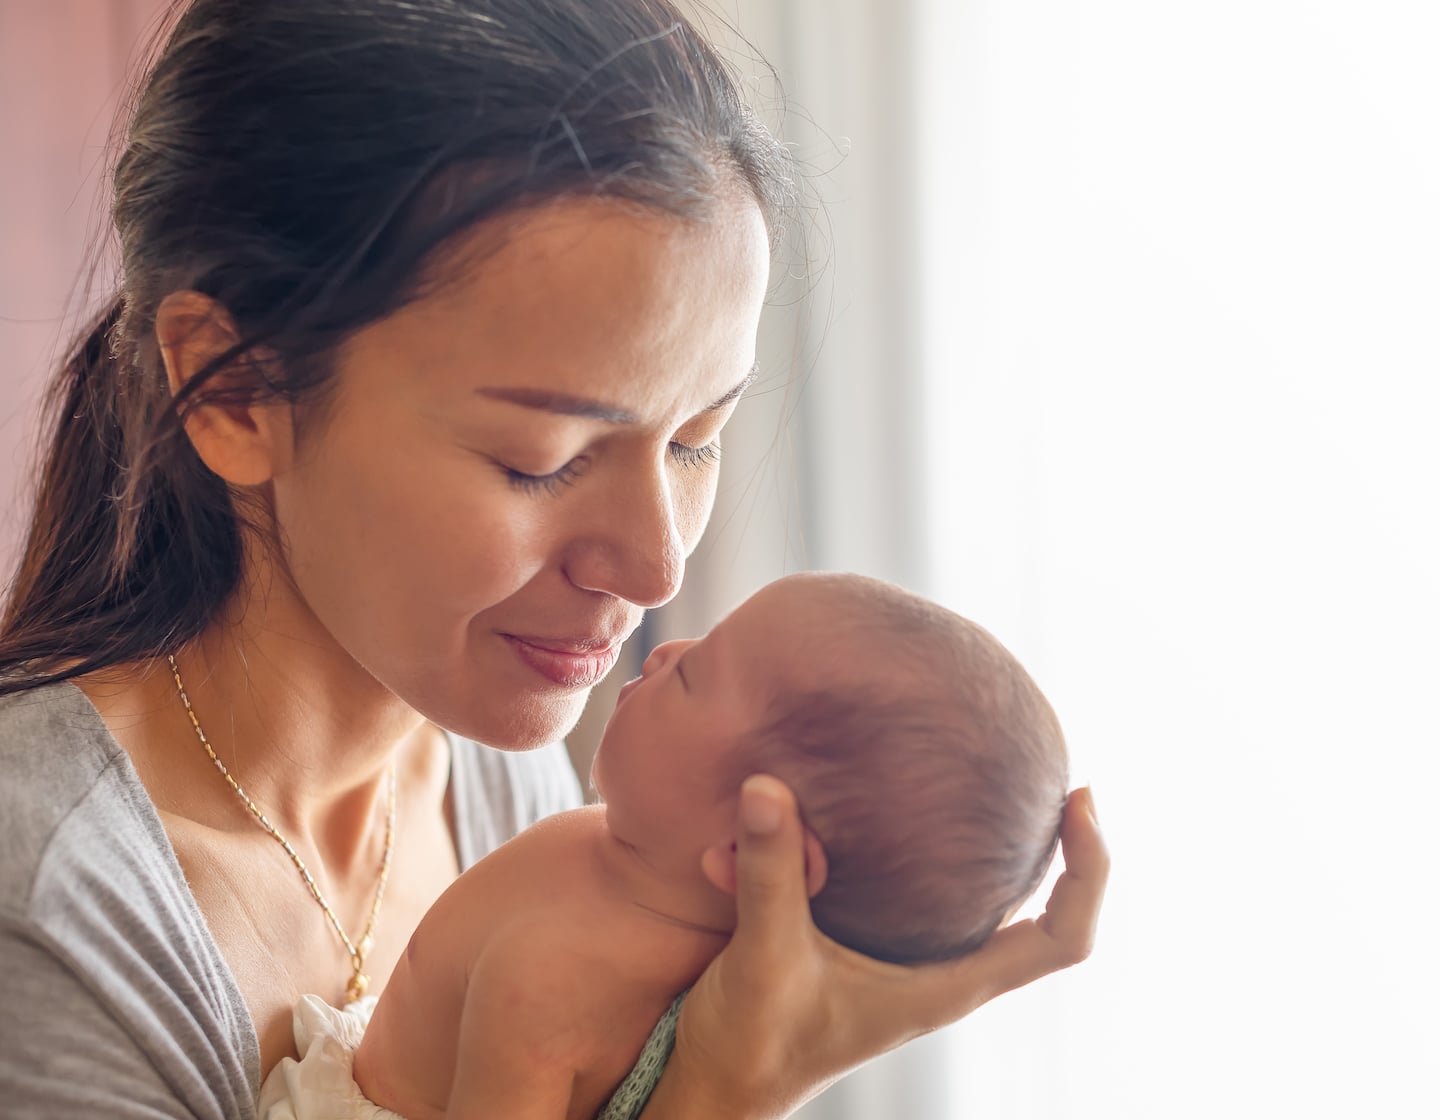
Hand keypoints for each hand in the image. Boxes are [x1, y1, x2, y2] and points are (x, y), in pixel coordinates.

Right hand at [646, 778, 1107, 1119]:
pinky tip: (866, 805)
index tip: (1079, 801)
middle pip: (1037, 912)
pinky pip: (904, 881)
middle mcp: (940, 970)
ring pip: (968, 892)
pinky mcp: (868, 941)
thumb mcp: (763, 954)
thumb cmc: (753, 1040)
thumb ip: (771, 873)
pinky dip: (896, 842)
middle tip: (1043, 774)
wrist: (719, 1082)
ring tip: (970, 774)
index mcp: (945, 986)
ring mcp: (906, 958)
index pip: (1059, 940)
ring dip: (970, 838)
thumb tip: (769, 787)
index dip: (1089, 873)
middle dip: (1050, 842)